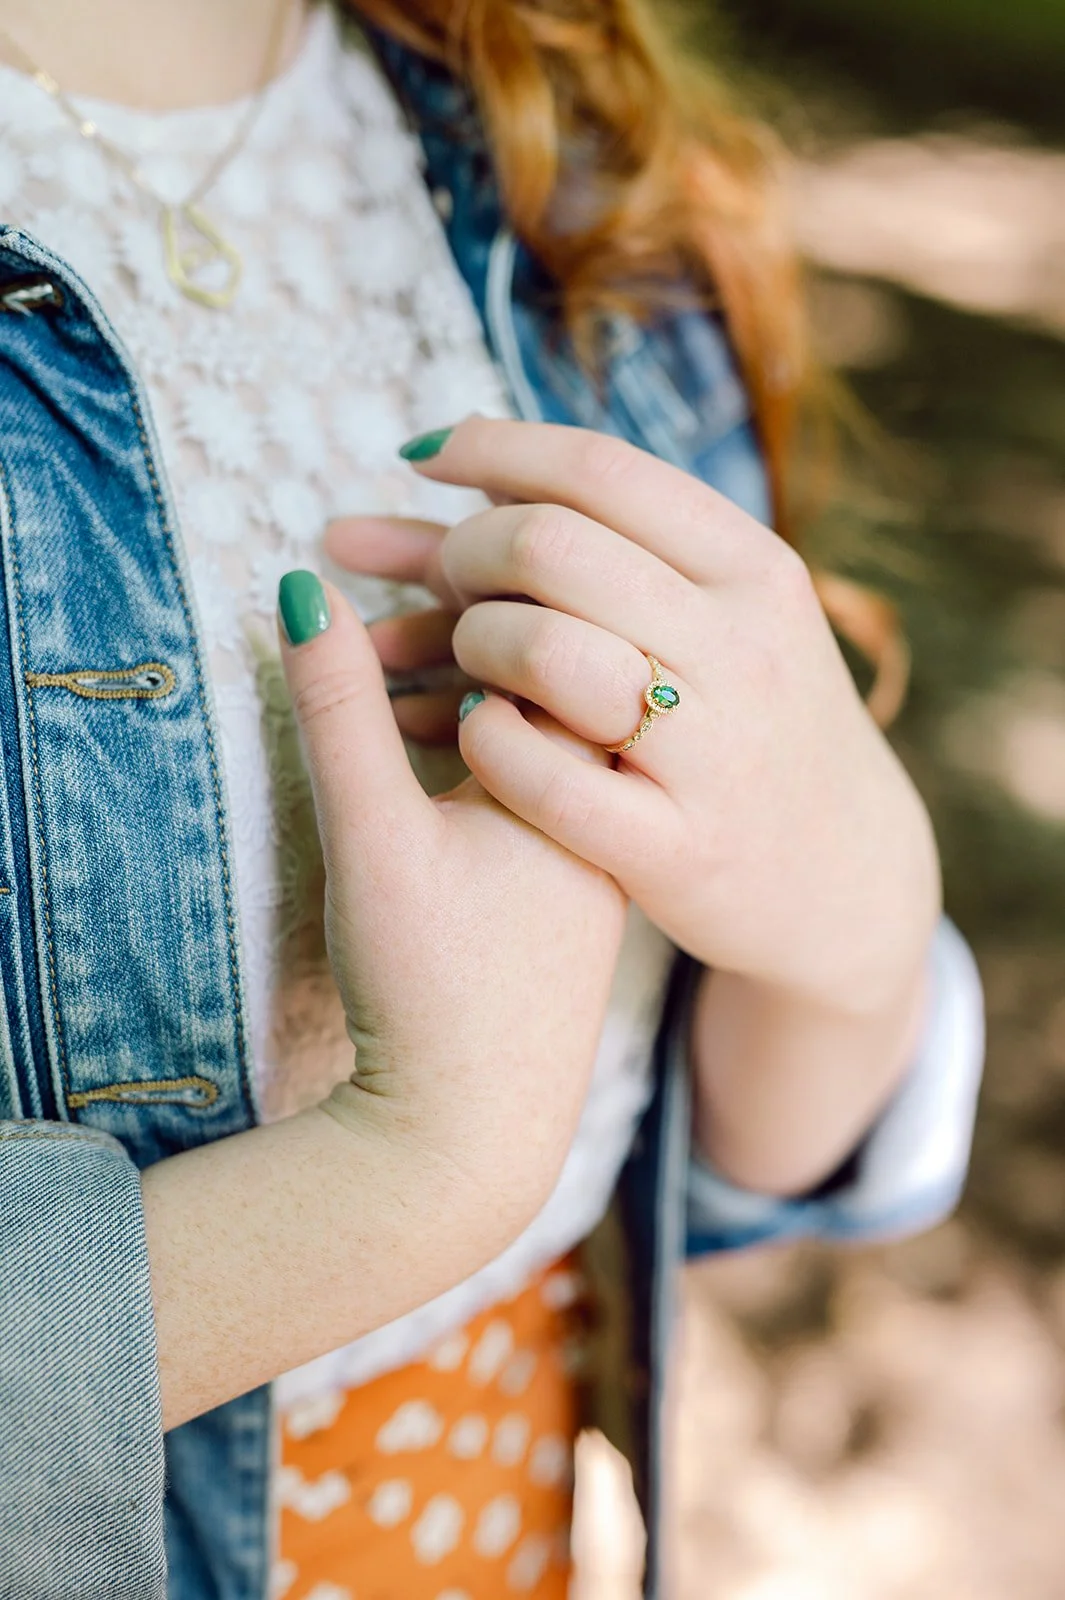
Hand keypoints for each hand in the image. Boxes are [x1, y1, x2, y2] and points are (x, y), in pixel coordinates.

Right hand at [277, 572, 627, 1234]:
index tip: (391, 538)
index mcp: (587, 774)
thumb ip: (336, 713)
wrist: (469, 1136)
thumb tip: (304, 589)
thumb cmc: (429, 991)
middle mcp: (611, 799)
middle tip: (373, 552)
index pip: (547, 624)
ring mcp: (590, 837)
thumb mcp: (369, 836)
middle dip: (458, 605)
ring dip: (455, 676)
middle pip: (541, 659)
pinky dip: (469, 737)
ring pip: (530, 718)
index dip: (468, 569)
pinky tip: (403, 724)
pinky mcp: (562, 877)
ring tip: (373, 637)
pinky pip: (524, 772)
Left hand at [327, 417, 939, 1016]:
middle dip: (464, 551)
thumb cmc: (754, 722)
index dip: (493, 448)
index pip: (602, 470)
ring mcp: (714, 753)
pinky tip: (473, 729)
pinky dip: (483, 740)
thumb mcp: (731, 617)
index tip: (427, 455)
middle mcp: (742, 649)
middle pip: (550, 547)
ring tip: (468, 658)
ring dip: (468, 642)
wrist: (844, 873)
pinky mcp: (677, 850)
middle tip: (446, 579)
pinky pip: (541, 777)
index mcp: (756, 570)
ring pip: (541, 650)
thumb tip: (470, 454)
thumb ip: (620, 543)